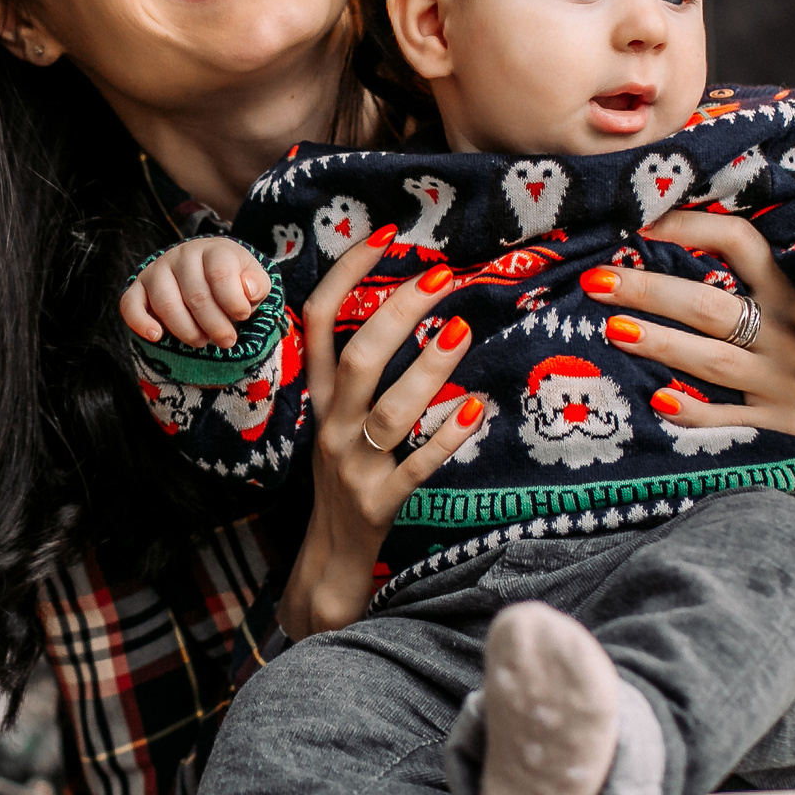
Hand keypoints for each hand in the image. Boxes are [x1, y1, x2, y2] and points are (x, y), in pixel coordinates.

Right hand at [120, 237, 269, 348]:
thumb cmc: (233, 281)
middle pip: (196, 295)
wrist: (205, 272)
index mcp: (212, 250)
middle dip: (215, 325)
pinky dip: (141, 323)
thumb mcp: (253, 280)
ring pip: (166, 304)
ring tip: (202, 341)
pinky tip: (157, 336)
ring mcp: (157, 270)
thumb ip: (258, 284)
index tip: (243, 316)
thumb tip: (248, 290)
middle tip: (227, 341)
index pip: (220, 273)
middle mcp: (181, 255)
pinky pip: (130, 305)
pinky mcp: (137, 288)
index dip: (234, 302)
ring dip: (186, 331)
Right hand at [278, 228, 488, 641]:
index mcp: (318, 398)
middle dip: (398, 312)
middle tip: (441, 277)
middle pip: (358, 357)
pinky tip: (477, 411)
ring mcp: (354, 466)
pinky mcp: (381, 503)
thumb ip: (355, 371)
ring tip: (462, 331)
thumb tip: (402, 304)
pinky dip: (447, 438)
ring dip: (428, 370)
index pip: (317, 320)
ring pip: (390, 411)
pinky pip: (417, 467)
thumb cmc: (345, 475)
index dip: (346, 274)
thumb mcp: (336, 419)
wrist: (328, 561)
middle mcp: (330, 426)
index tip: (386, 234)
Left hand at [583, 210, 794, 453]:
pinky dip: (692, 411)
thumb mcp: (781, 308)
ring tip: (614, 330)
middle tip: (598, 280)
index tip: (641, 222)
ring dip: (662, 343)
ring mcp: (777, 381)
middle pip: (709, 305)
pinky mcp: (769, 426)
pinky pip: (725, 419)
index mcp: (784, 292)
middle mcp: (783, 333)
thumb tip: (655, 238)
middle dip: (650, 291)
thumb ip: (738, 278)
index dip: (692, 227)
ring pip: (714, 359)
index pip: (741, 242)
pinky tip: (657, 400)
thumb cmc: (791, 353)